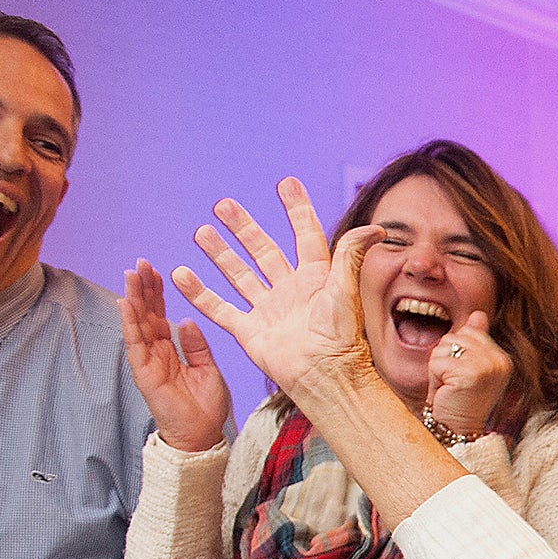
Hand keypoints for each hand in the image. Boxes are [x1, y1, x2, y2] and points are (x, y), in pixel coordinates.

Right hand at [119, 259, 229, 451]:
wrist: (202, 436)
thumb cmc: (206, 407)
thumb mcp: (208, 368)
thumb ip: (196, 345)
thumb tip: (187, 319)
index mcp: (172, 349)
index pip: (160, 314)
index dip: (157, 293)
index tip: (155, 270)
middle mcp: (157, 352)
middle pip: (146, 314)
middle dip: (143, 288)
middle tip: (140, 263)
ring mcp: (148, 361)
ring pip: (137, 324)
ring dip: (133, 298)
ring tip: (130, 274)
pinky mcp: (144, 372)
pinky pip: (135, 344)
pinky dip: (130, 323)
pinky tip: (126, 303)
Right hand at [169, 178, 383, 402]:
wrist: (323, 375)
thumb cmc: (340, 337)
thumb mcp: (346, 289)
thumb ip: (352, 255)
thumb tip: (376, 228)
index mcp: (315, 278)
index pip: (305, 235)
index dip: (297, 209)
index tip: (287, 183)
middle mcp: (290, 290)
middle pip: (262, 250)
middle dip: (243, 227)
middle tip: (223, 204)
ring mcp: (268, 310)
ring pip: (239, 274)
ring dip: (220, 253)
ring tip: (202, 231)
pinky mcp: (250, 331)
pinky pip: (220, 308)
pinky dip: (199, 293)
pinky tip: (180, 274)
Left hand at [426, 310, 512, 436]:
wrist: (460, 432)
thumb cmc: (461, 403)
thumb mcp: (470, 368)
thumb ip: (475, 340)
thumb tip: (478, 314)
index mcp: (502, 358)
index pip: (469, 332)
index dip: (457, 353)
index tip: (463, 378)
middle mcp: (498, 360)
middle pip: (455, 337)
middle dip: (446, 359)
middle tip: (455, 384)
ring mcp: (485, 366)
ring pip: (444, 347)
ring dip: (439, 369)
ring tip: (450, 388)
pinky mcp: (468, 373)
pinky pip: (436, 361)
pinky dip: (435, 378)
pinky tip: (446, 392)